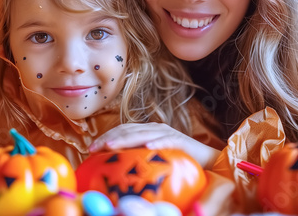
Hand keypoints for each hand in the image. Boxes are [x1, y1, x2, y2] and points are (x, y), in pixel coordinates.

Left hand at [89, 122, 220, 169]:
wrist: (206, 160)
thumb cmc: (177, 161)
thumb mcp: (153, 159)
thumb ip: (138, 159)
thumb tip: (116, 169)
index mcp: (147, 131)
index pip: (122, 130)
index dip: (106, 136)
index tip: (91, 149)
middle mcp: (155, 129)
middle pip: (128, 130)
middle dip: (110, 138)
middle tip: (94, 148)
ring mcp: (167, 133)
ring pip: (143, 133)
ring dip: (126, 139)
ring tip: (111, 145)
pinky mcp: (180, 141)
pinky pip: (166, 141)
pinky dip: (156, 142)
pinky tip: (147, 146)